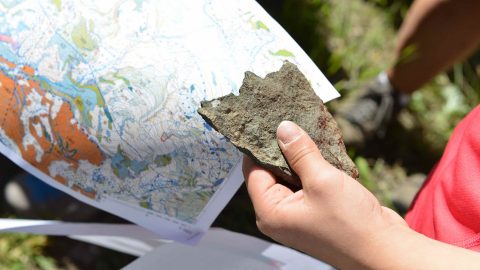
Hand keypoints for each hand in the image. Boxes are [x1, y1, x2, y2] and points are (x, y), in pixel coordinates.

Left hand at [243, 121, 406, 268]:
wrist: (384, 250)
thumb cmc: (351, 224)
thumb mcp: (322, 180)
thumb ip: (300, 152)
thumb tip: (283, 129)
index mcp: (270, 212)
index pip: (253, 171)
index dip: (259, 146)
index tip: (265, 122)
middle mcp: (280, 214)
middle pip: (271, 172)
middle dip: (282, 149)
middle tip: (290, 121)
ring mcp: (298, 213)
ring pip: (291, 176)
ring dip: (301, 156)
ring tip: (307, 129)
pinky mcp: (315, 211)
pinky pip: (307, 183)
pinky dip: (313, 167)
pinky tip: (322, 149)